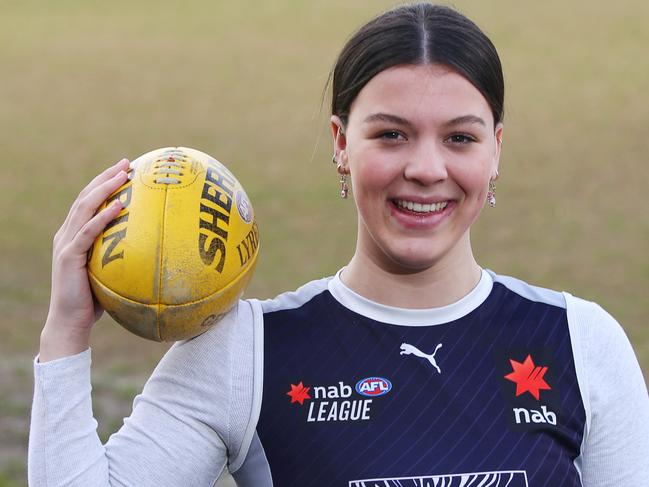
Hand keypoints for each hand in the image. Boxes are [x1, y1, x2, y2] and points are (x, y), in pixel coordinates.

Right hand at [39, 158, 130, 361]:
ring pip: (84, 208)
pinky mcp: (69, 256)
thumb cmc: (94, 300)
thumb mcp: (110, 272)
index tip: (125, 169)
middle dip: (105, 177)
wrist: (71, 322)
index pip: (89, 201)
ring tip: (122, 175)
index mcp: (75, 235)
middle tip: (126, 162)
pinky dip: (103, 217)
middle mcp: (67, 234)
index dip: (105, 183)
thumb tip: (155, 251)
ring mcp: (66, 244)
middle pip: (85, 197)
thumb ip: (122, 257)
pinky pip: (87, 232)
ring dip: (104, 189)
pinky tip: (119, 205)